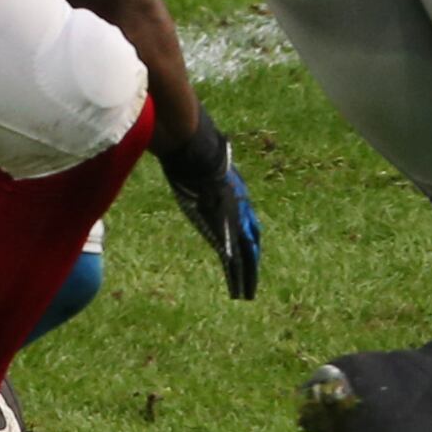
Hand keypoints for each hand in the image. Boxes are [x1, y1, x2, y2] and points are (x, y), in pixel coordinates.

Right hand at [157, 110, 262, 299]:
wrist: (199, 154)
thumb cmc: (193, 149)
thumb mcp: (196, 155)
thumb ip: (193, 156)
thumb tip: (179, 138)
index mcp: (235, 194)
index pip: (247, 220)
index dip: (249, 236)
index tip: (250, 247)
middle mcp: (241, 210)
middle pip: (251, 241)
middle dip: (251, 261)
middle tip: (252, 279)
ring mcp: (234, 222)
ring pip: (245, 256)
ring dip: (246, 276)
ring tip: (246, 293)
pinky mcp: (225, 233)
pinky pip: (234, 262)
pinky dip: (237, 278)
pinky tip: (239, 291)